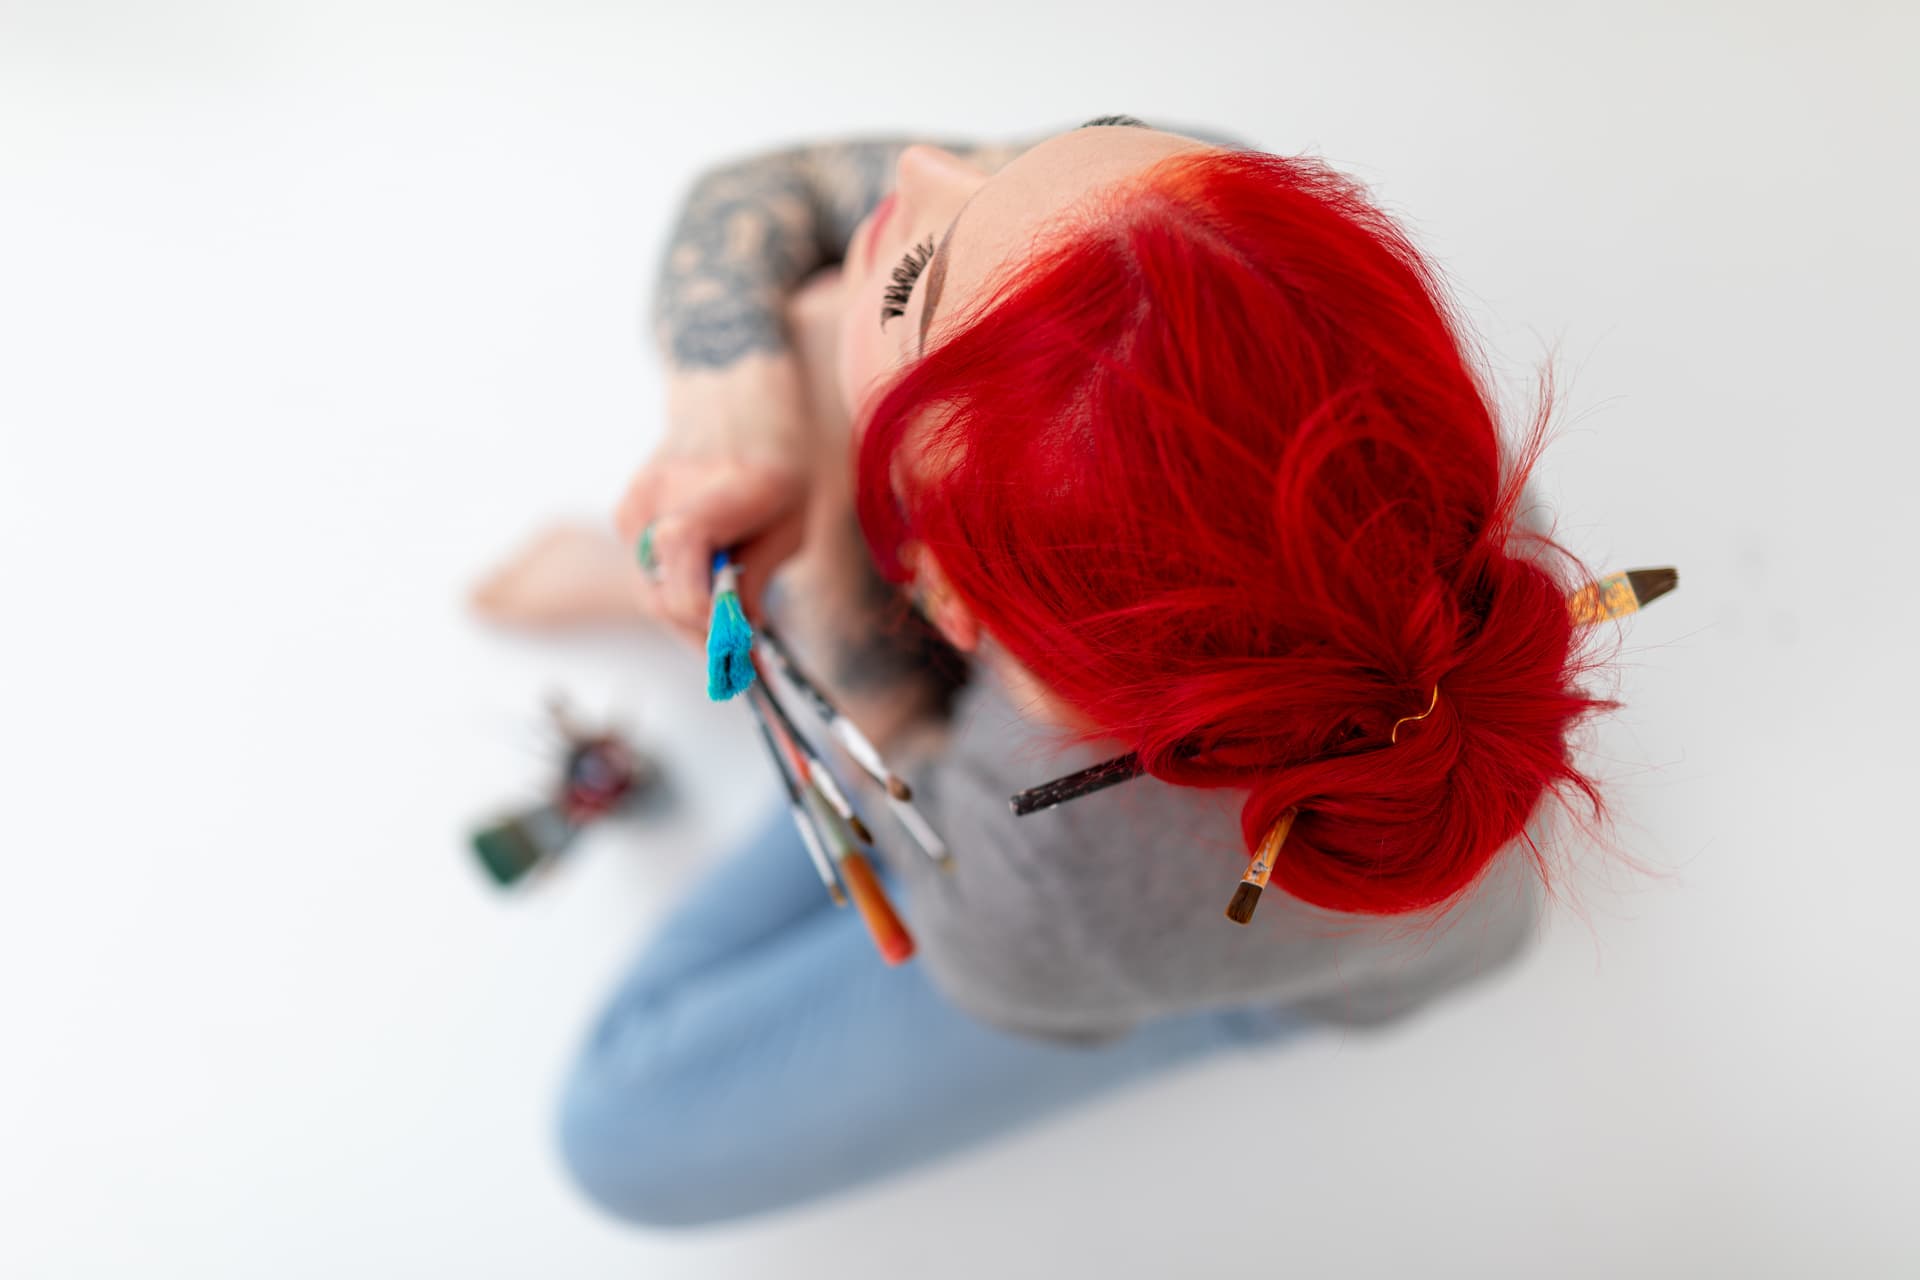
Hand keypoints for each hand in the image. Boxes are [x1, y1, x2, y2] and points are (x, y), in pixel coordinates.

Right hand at [612, 350, 812, 645]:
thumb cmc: (776, 464)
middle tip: (744, 663)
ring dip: (693, 617)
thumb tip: (739, 641)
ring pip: (655, 594)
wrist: (732, 403)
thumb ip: (757, 580)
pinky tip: (706, 580)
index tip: (735, 643)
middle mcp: (670, 491)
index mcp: (726, 484)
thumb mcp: (793, 524)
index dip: (701, 603)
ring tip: (730, 615)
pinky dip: (678, 592)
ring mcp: (639, 503)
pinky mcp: (624, 516)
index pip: (683, 545)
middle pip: (666, 592)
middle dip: (707, 636)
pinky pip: (649, 577)